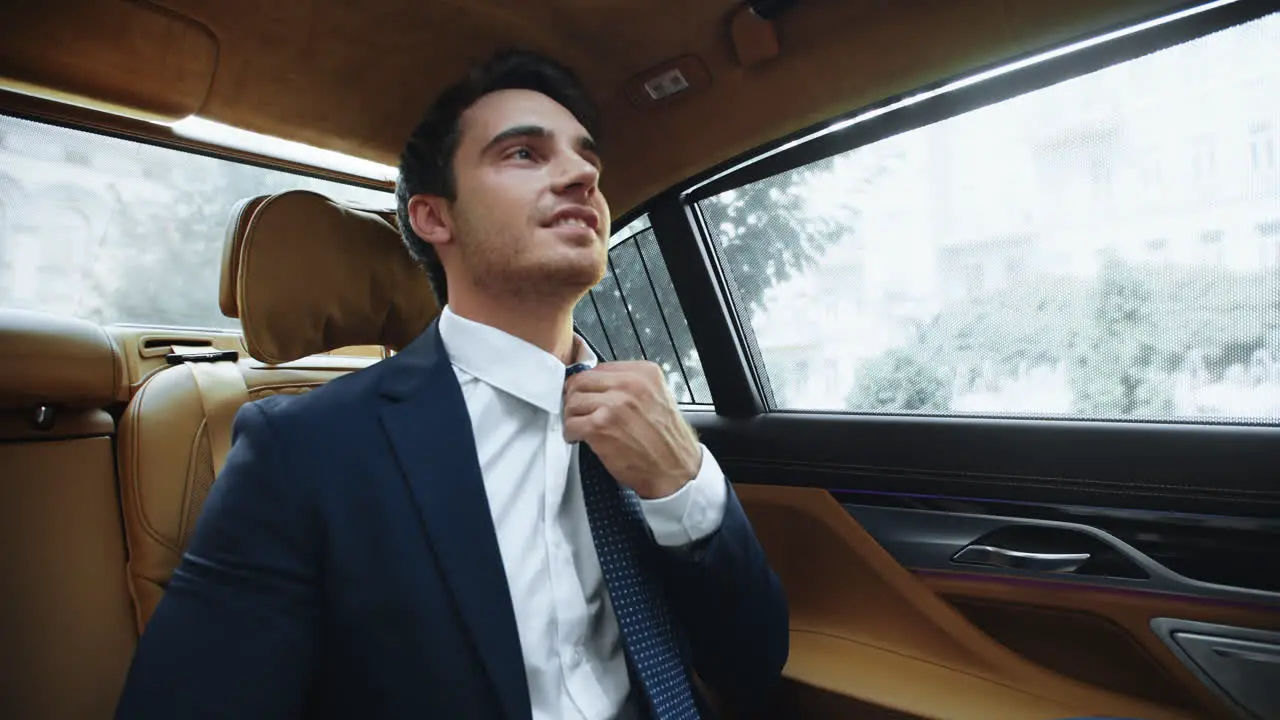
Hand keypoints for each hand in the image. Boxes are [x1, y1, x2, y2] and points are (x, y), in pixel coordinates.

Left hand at [563, 361, 701, 498]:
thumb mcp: (657, 398)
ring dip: (572, 416)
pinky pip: (571, 424)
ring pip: (572, 401)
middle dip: (575, 397)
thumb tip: (600, 384)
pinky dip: (571, 433)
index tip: (588, 395)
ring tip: (580, 426)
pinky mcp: (600, 426)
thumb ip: (631, 386)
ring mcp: (613, 404)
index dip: (590, 385)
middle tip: (577, 410)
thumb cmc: (667, 441)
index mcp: (644, 373)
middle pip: (582, 380)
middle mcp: (629, 384)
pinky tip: (580, 438)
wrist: (675, 471)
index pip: (600, 367)